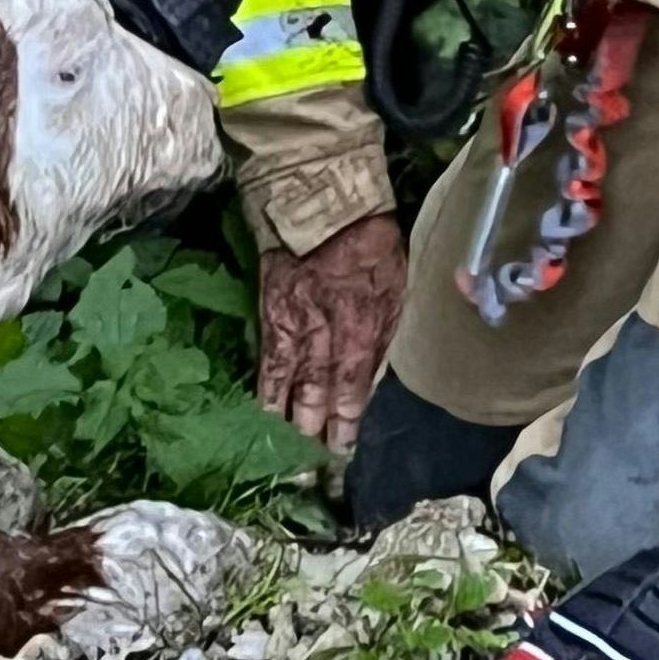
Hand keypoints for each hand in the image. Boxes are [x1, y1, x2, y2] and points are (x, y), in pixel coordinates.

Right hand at [257, 211, 404, 451]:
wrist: (322, 203)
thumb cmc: (370, 244)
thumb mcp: (394, 287)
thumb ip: (381, 332)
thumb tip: (370, 374)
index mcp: (362, 323)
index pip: (353, 383)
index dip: (346, 418)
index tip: (342, 446)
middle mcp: (326, 329)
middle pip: (319, 387)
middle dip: (316, 424)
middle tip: (314, 456)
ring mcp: (294, 320)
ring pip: (291, 376)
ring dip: (290, 411)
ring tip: (289, 440)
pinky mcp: (269, 309)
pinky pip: (267, 354)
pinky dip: (265, 383)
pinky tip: (264, 406)